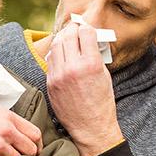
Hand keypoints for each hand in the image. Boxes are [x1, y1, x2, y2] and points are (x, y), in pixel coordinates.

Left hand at [46, 21, 121, 155]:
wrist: (90, 127)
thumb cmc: (102, 102)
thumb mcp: (105, 75)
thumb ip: (95, 55)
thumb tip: (88, 40)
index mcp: (91, 64)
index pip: (85, 32)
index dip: (87, 28)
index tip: (88, 29)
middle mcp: (73, 67)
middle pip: (68, 35)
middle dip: (73, 29)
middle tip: (76, 28)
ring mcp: (59, 75)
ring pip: (56, 45)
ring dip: (63, 38)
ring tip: (68, 39)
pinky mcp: (50, 82)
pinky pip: (51, 60)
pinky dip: (56, 53)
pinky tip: (62, 54)